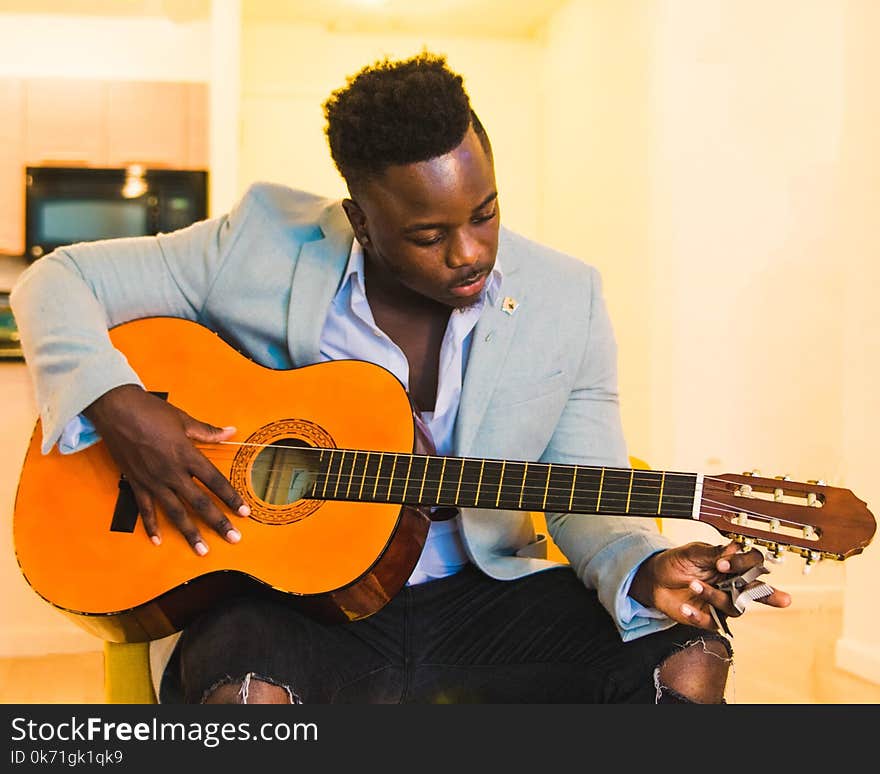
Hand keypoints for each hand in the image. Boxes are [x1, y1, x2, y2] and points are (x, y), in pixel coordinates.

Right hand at [84, 384, 249, 554]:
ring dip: (190, 533)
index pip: (215, 481)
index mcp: (187, 455)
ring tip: (202, 550)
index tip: (244, 512)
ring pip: (175, 512)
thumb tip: (231, 432)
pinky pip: (145, 508)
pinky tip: (157, 540)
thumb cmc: (151, 411)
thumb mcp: (183, 420)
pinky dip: (151, 525)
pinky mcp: (136, 482)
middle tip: (233, 538)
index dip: (231, 497)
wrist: (116, 410)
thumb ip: (208, 432)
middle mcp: (172, 472)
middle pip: (199, 502)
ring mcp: (153, 480)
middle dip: (218, 522)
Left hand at [629, 541, 791, 630]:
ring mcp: (722, 603)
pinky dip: (698, 616)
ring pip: (733, 607)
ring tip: (693, 585)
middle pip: (758, 592)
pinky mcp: (709, 618)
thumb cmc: (678, 562)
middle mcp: (733, 585)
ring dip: (714, 596)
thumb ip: (714, 553)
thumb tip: (735, 548)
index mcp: (732, 566)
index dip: (745, 564)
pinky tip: (686, 607)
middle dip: (770, 595)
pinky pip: (712, 622)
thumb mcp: (693, 552)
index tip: (722, 564)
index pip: (753, 564)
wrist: (656, 579)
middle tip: (781, 599)